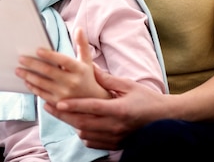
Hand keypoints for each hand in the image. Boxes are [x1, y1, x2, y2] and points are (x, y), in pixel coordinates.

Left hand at [16, 28, 109, 102]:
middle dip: (33, 64)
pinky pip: (42, 94)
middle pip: (49, 71)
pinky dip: (32, 87)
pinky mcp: (58, 103)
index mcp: (79, 69)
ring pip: (42, 83)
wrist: (93, 101)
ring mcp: (65, 94)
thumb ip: (82, 45)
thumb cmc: (86, 77)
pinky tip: (26, 80)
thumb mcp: (87, 61)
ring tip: (18, 70)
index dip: (50, 55)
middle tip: (21, 58)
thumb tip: (78, 28)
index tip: (37, 50)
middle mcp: (72, 82)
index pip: (63, 60)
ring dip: (28, 76)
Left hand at [44, 67, 166, 149]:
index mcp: (119, 110)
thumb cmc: (147, 99)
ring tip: (58, 112)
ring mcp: (115, 137)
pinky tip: (77, 124)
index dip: (74, 105)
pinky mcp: (115, 145)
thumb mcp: (128, 85)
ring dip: (70, 123)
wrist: (166, 119)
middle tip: (47, 106)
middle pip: (83, 122)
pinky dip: (82, 133)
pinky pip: (92, 142)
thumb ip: (107, 79)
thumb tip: (90, 67)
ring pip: (85, 133)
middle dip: (63, 115)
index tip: (58, 102)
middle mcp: (116, 126)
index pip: (92, 108)